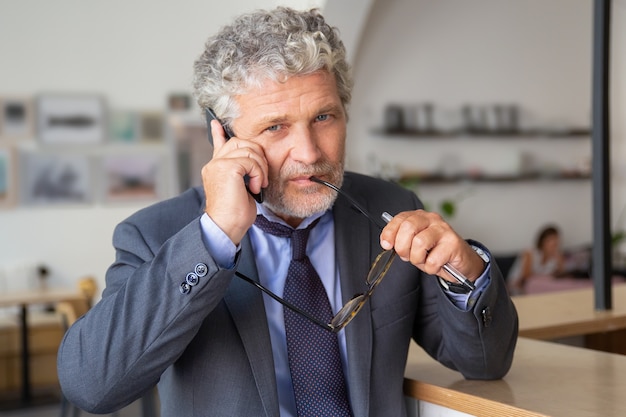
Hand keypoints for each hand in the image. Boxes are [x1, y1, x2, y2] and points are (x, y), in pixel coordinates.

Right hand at [201, 120, 268, 243]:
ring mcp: (218, 164)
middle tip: (260, 176)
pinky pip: (251, 161)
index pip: (218, 144)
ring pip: (248, 150)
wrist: (226, 227)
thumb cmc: (235, 214)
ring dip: (260, 167)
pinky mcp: (227, 168)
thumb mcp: (241, 188)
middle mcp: (214, 164)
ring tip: (258, 184)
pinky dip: (258, 173)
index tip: (216, 123)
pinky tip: (254, 187)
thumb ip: (242, 172)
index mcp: (215, 167)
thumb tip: (252, 162)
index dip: (218, 133)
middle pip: (240, 141)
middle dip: (257, 154)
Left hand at [379, 210, 484, 281]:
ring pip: (419, 242)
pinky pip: (433, 259)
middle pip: (408, 227)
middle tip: (407, 256)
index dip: (389, 232)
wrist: (460, 262)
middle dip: (402, 247)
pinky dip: (431, 268)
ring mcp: (443, 229)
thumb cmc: (435, 253)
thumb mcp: (414, 246)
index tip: (386, 245)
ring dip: (417, 258)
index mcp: (420, 217)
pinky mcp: (453, 243)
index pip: (400, 219)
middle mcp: (432, 219)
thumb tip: (387, 243)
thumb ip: (401, 241)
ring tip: (424, 261)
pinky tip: (436, 265)